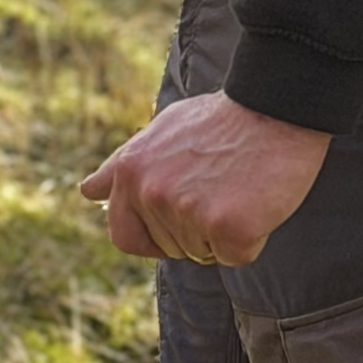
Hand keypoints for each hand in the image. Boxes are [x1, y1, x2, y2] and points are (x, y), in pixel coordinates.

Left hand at [80, 90, 330, 265]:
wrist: (275, 107)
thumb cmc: (221, 121)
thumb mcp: (158, 132)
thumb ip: (121, 167)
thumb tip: (87, 191)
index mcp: (130, 171)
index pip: (123, 236)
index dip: (153, 236)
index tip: (179, 218)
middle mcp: (151, 193)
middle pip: (171, 249)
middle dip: (195, 231)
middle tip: (221, 187)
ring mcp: (187, 212)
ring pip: (204, 254)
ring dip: (224, 232)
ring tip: (239, 187)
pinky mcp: (227, 227)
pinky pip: (237, 255)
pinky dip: (252, 236)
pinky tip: (257, 199)